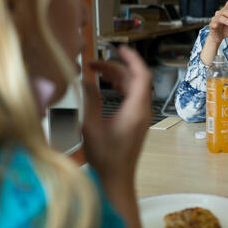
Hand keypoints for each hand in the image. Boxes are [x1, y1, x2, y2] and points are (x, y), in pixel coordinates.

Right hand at [81, 45, 152, 183]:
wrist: (117, 180)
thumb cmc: (105, 158)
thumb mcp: (91, 127)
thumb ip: (89, 101)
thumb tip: (84, 81)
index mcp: (136, 109)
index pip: (141, 75)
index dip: (131, 58)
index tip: (118, 48)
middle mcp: (143, 110)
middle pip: (135, 79)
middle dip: (116, 67)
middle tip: (93, 64)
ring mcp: (141, 116)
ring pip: (134, 87)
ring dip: (117, 77)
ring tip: (96, 72)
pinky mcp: (137, 122)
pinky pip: (132, 97)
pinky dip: (120, 87)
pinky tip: (105, 87)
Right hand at [208, 1, 227, 43]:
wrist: (217, 38)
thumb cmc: (225, 30)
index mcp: (225, 13)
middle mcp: (219, 14)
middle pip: (224, 11)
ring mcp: (215, 20)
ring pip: (219, 17)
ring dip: (225, 20)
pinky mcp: (212, 26)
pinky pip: (213, 23)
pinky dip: (215, 23)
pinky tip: (217, 25)